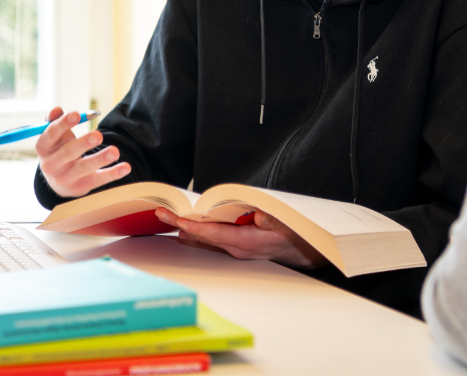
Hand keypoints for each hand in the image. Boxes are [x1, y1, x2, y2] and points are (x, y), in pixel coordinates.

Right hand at [35, 107, 130, 197]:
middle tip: (98, 135)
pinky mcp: (81, 187)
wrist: (57, 180)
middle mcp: (52, 165)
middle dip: (83, 143)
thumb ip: (54, 121)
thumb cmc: (58, 149)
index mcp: (43, 148)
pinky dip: (113, 174)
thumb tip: (57, 110)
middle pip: (68, 153)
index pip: (51, 135)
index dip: (63, 124)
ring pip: (84, 168)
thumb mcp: (54, 136)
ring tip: (115, 151)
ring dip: (100, 159)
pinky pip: (98, 180)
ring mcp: (66, 178)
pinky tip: (125, 167)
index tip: (77, 114)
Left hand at [154, 208, 326, 268]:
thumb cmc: (295, 237)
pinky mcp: (238, 247)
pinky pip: (214, 239)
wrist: (304, 253)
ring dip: (188, 229)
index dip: (196, 226)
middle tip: (161, 214)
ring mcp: (237, 249)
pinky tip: (189, 230)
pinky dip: (200, 232)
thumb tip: (260, 217)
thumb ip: (273, 221)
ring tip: (168, 220)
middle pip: (204, 236)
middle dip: (182, 225)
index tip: (178, 220)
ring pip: (207, 239)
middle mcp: (237, 248)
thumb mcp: (288, 227)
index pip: (215, 233)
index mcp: (247, 242)